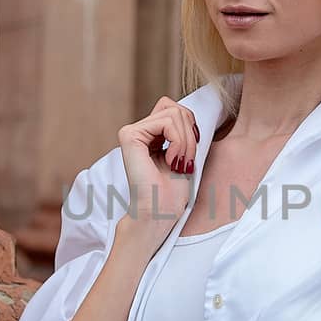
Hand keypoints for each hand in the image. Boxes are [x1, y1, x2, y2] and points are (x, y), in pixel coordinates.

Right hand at [117, 97, 201, 242]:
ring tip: (180, 164)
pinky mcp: (130, 136)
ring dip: (186, 141)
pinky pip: (167, 122)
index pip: (176, 109)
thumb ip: (182, 128)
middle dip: (190, 134)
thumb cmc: (174, 190)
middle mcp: (137, 130)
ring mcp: (131, 132)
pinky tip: (171, 161)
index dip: (190, 127)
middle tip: (185, 162)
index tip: (189, 154)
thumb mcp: (185, 151)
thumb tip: (188, 111)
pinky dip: (179, 142)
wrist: (161, 212)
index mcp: (149, 134)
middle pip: (175, 108)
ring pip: (174, 113)